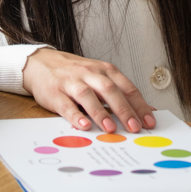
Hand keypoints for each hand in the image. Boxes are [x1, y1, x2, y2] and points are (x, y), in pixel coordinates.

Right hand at [21, 48, 156, 132]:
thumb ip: (120, 92)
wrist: (41, 63)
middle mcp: (90, 74)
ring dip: (100, 112)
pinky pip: (66, 105)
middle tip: (135, 127)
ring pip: (88, 96)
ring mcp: (72, 82)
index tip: (149, 121)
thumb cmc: (75, 73)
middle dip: (124, 110)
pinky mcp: (55, 93)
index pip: (127, 88)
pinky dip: (76, 115)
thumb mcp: (99, 77)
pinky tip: (84, 125)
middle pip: (110, 90)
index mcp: (105, 71)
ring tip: (110, 128)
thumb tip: (145, 111)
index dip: (139, 105)